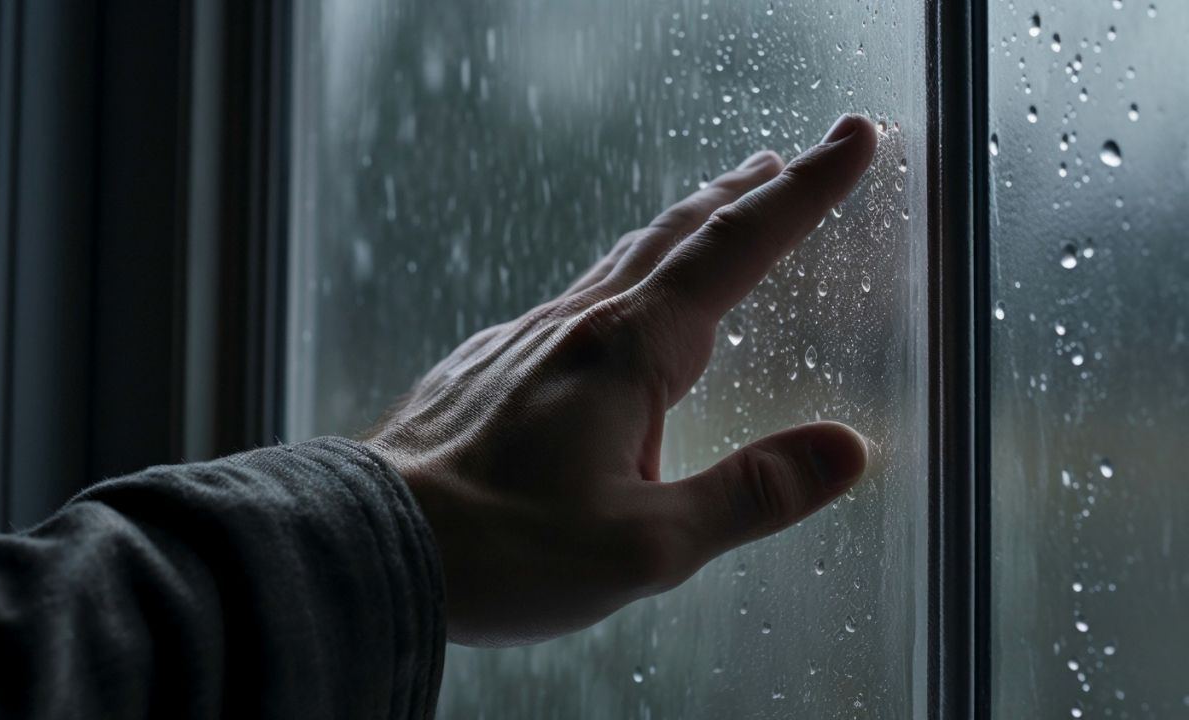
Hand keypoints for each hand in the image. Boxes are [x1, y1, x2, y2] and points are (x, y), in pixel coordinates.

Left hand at [367, 114, 877, 646]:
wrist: (371, 542)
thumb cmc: (504, 550)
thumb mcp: (648, 546)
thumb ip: (750, 494)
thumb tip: (847, 451)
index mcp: (627, 352)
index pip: (736, 249)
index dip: (803, 193)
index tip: (850, 140)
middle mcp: (578, 326)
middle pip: (677, 236)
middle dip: (744, 194)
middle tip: (786, 161)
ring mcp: (527, 338)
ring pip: (623, 261)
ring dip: (682, 230)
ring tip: (717, 213)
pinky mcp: (492, 363)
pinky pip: (578, 300)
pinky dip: (625, 279)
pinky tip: (615, 307)